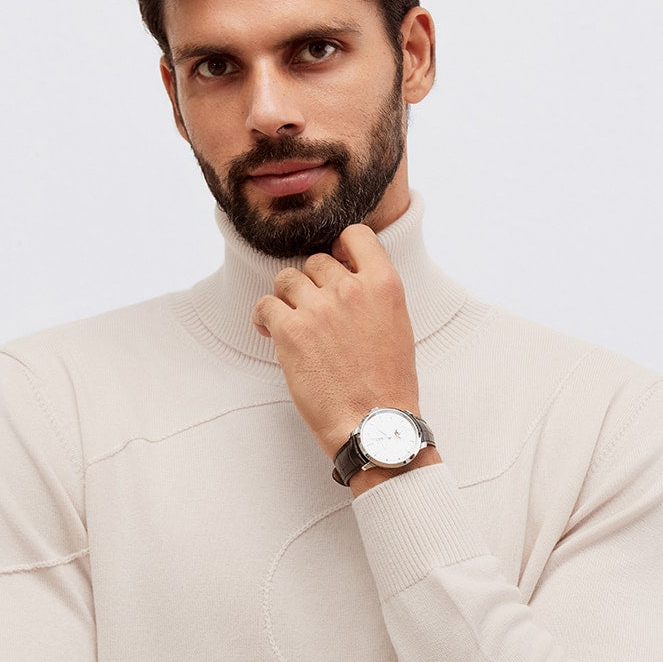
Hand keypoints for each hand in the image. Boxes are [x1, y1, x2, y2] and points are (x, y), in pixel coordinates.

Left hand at [252, 224, 421, 459]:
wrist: (374, 425)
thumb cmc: (388, 388)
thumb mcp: (398, 329)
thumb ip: (375, 298)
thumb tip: (349, 282)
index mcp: (384, 286)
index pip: (356, 236)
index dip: (341, 249)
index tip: (336, 267)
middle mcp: (351, 289)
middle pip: (316, 262)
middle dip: (311, 285)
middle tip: (312, 312)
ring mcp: (319, 308)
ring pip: (286, 279)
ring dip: (286, 299)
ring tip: (289, 323)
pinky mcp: (291, 331)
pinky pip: (266, 305)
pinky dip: (264, 317)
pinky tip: (270, 331)